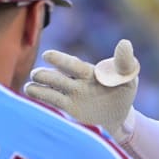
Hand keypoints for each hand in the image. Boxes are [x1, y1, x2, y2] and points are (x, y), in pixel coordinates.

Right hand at [24, 40, 139, 140]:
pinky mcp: (68, 108)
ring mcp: (71, 94)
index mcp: (90, 72)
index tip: (47, 56)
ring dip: (40, 87)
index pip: (74, 65)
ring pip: (52, 89)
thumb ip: (125, 63)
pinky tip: (29, 92)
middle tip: (36, 74)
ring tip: (29, 87)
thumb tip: (125, 43)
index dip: (61, 60)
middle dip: (46, 75)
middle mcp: (77, 81)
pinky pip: (53, 101)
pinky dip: (40, 97)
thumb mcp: (128, 77)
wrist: (120, 116)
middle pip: (58, 77)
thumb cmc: (124, 92)